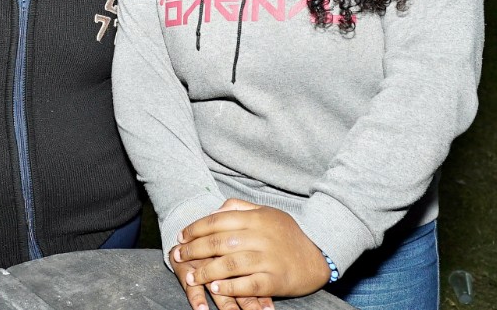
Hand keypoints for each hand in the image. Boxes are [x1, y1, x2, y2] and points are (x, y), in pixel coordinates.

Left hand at [171, 199, 331, 300]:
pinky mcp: (274, 280)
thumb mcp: (267, 213)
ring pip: (229, 265)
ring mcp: (268, 259)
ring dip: (206, 271)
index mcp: (256, 218)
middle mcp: (261, 237)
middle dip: (194, 250)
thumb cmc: (287, 235)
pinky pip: (247, 285)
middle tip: (178, 256)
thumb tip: (213, 211)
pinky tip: (215, 288)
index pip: (217, 221)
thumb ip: (240, 208)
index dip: (195, 228)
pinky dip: (229, 287)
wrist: (318, 257)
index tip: (181, 237)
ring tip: (192, 276)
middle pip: (219, 242)